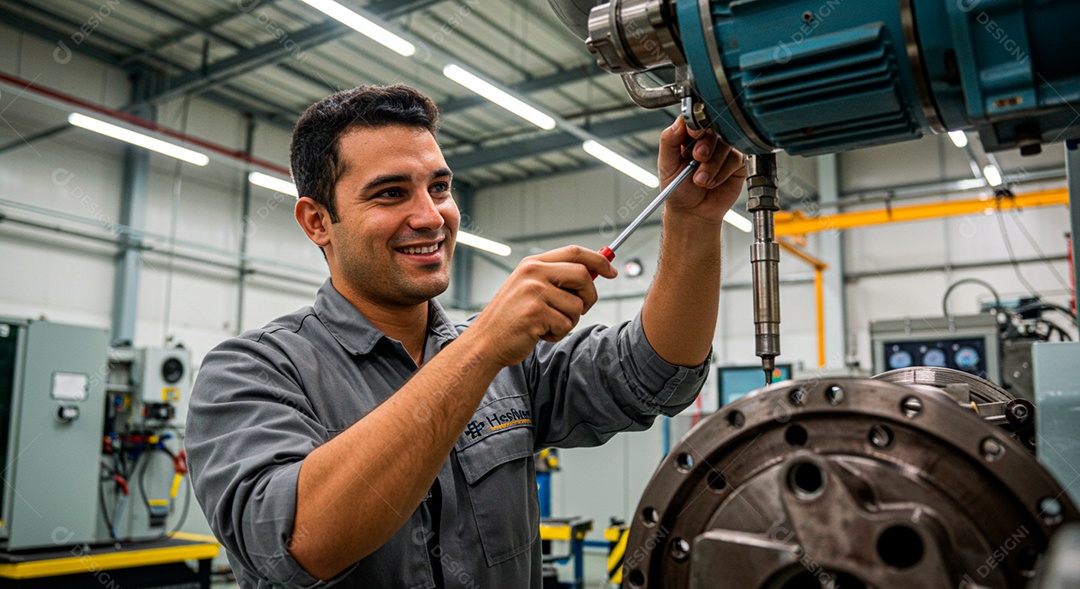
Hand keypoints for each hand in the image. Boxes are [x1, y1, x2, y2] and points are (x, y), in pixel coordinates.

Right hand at [467, 246, 617, 367]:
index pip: (575, 252)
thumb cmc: (511, 318)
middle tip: (580, 310)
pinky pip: (566, 324)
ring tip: (547, 324)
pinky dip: (557, 334)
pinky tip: (539, 333)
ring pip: (578, 306)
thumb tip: (596, 272)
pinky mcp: (536, 313)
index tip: (612, 271)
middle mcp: (533, 273)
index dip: (598, 260)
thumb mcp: (529, 288)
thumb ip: (558, 278)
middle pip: (583, 275)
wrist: (485, 342)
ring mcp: (533, 292)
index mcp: (533, 263)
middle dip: (590, 296)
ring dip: (570, 321)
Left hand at [658, 116, 745, 224]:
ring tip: (700, 180)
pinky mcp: (736, 162)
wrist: (692, 212)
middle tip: (697, 158)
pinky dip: (722, 172)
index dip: (697, 124)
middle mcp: (707, 139)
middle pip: (715, 127)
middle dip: (706, 145)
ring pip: (726, 144)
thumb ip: (669, 142)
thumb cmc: (678, 189)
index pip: (695, 118)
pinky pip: (735, 159)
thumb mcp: (667, 165)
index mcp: (688, 135)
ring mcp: (723, 149)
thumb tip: (678, 123)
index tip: (694, 134)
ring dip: (712, 165)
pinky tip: (713, 182)